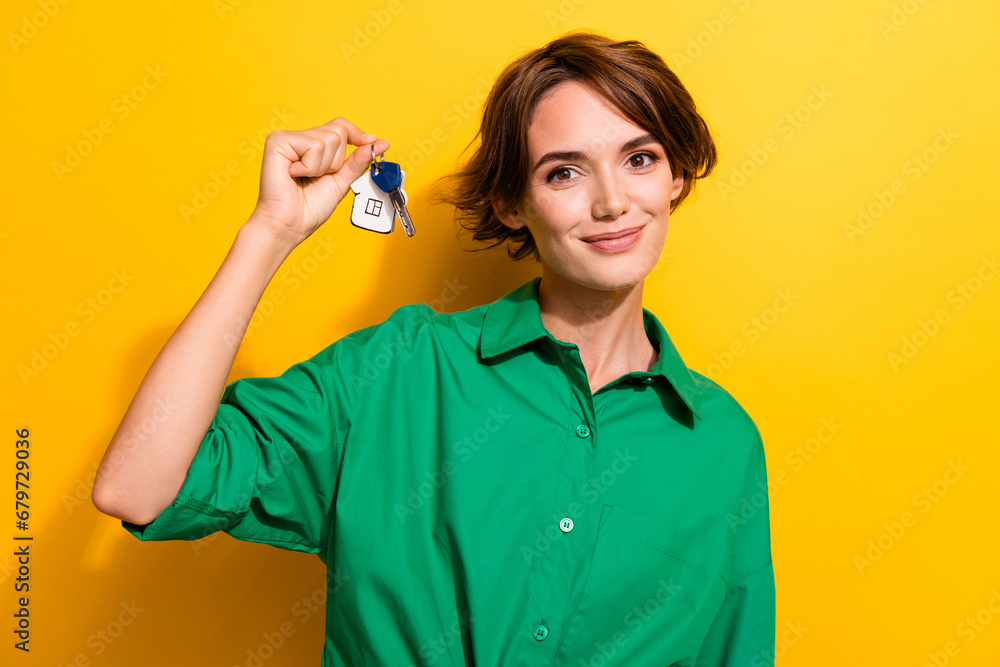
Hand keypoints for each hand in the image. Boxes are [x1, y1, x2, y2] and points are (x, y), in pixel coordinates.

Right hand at [248, 117, 389, 245]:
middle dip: (336, 161)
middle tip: (316, 178)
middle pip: (338, 132)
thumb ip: (358, 161)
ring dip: (323, 167)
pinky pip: (314, 145)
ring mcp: (286, 137)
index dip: (357, 133)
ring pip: (330, 139)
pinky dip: (311, 167)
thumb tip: (380, 143)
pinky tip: (294, 174)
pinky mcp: (278, 141)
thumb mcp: (341, 181)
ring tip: (304, 178)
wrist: (289, 226)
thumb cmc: (309, 209)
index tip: (371, 142)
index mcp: (311, 145)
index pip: (340, 125)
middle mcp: (298, 137)